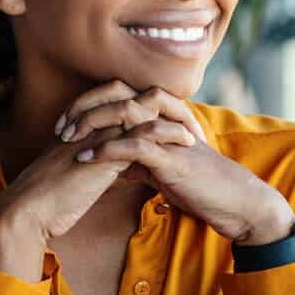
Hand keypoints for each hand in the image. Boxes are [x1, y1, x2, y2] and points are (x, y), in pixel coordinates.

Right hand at [0, 115, 191, 281]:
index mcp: (83, 128)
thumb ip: (95, 167)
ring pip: (141, 111)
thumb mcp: (76, 178)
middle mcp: (91, 125)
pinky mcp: (105, 152)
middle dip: (163, 107)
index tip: (171, 125)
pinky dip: (167, 136)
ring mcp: (98, 135)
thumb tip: (116, 170)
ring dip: (171, 119)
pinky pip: (143, 135)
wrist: (27, 211)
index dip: (146, 112)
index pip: (120, 105)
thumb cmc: (47, 201)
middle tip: (188, 120)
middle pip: (133, 99)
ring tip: (193, 131)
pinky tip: (186, 143)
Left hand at [60, 83, 294, 245]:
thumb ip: (141, 163)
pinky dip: (108, 150)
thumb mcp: (164, 171)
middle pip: (118, 93)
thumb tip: (116, 169)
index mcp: (162, 118)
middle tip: (60, 126)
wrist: (234, 202)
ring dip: (92, 123)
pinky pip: (136, 145)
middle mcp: (166, 118)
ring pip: (125, 112)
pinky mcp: (174, 157)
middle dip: (85, 105)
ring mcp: (170, 135)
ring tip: (68, 138)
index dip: (90, 103)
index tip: (65, 123)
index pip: (120, 95)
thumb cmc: (201, 186)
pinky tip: (88, 159)